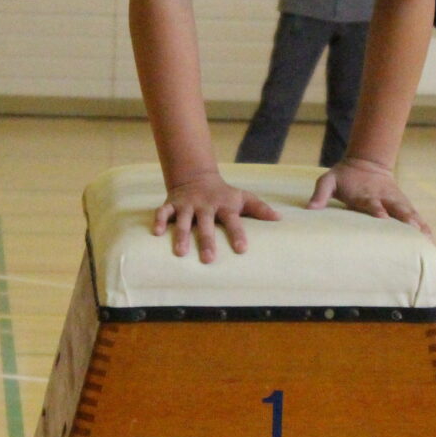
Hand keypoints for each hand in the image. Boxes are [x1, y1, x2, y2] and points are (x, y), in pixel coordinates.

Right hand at [152, 173, 280, 263]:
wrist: (197, 176)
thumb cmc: (224, 194)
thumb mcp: (243, 198)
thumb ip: (260, 209)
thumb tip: (280, 219)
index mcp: (225, 206)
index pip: (233, 221)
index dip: (238, 234)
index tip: (242, 249)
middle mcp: (206, 205)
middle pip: (207, 224)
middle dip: (207, 241)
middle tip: (209, 260)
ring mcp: (188, 205)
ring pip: (184, 220)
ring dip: (181, 235)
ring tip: (180, 253)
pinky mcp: (172, 204)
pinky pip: (163, 212)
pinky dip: (159, 220)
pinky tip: (155, 233)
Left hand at [308, 158, 430, 235]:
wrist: (366, 163)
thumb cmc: (344, 177)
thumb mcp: (328, 180)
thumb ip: (320, 193)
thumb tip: (310, 209)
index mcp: (365, 194)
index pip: (371, 203)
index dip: (377, 209)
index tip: (383, 217)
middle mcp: (383, 198)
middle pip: (396, 208)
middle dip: (405, 218)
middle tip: (414, 229)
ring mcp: (394, 201)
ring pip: (408, 212)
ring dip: (417, 224)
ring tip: (427, 238)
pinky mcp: (402, 204)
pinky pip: (414, 215)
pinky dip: (422, 225)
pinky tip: (430, 238)